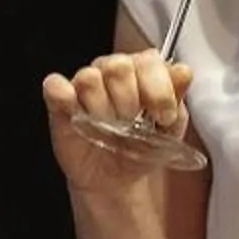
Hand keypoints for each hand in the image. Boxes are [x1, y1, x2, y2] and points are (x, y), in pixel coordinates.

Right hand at [40, 50, 193, 197]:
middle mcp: (112, 70)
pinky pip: (55, 86)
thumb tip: (183, 71)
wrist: (115, 179)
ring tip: (107, 129)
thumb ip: (177, 98)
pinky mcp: (59, 101)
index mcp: (142, 70)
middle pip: (119, 66)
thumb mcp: (169, 129)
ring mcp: (84, 84)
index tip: (163, 117)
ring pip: (90, 78)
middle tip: (132, 125)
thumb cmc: (141, 148)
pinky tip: (78, 116)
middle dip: (129, 102)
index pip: (150, 60)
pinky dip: (64, 97)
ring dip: (102, 110)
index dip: (159, 90)